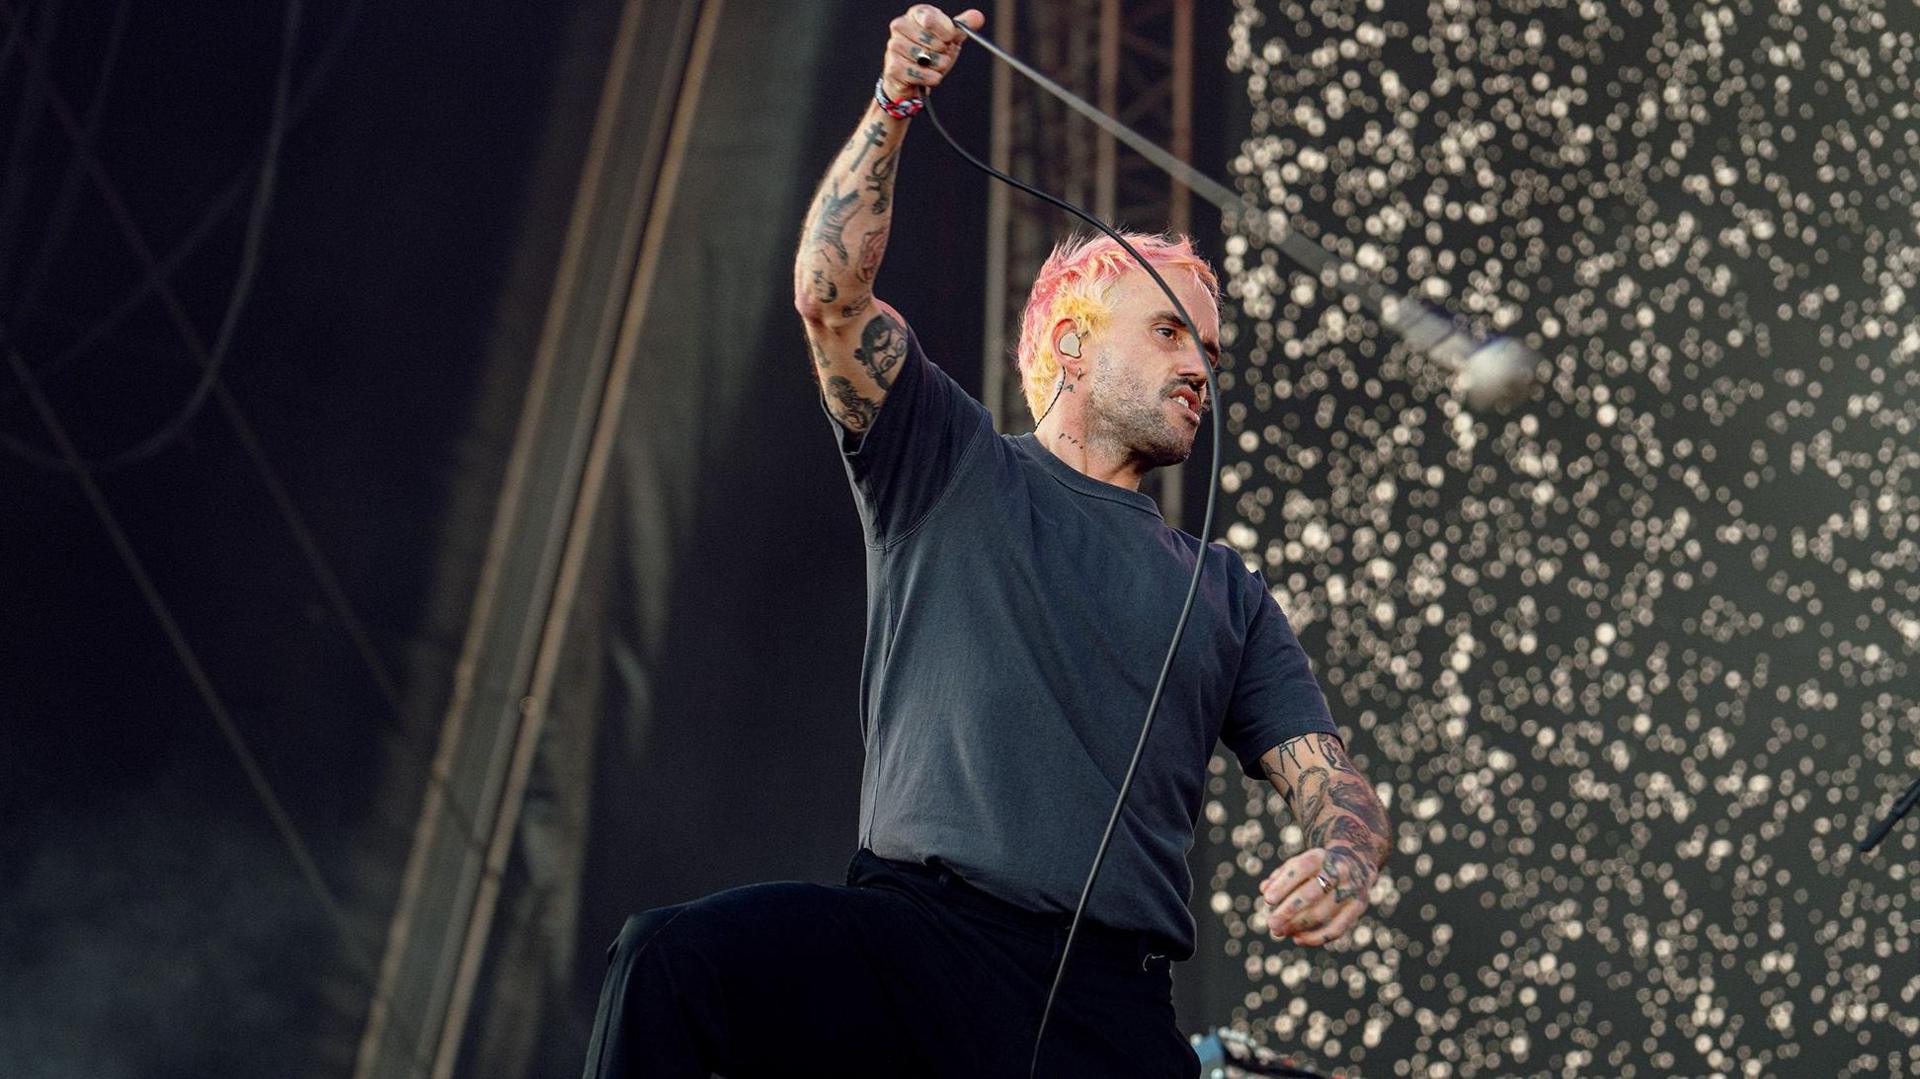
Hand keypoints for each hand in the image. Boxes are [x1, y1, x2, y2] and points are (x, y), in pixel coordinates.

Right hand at [881, 5, 984, 103]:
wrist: (914, 79)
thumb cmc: (931, 54)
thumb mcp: (949, 39)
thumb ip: (962, 27)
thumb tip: (977, 17)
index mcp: (915, 14)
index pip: (931, 18)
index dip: (945, 32)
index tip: (949, 38)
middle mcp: (900, 26)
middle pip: (931, 40)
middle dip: (942, 52)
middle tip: (939, 54)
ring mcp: (894, 47)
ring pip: (926, 58)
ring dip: (937, 66)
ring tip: (934, 66)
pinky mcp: (893, 67)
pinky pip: (919, 73)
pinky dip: (930, 78)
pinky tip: (929, 76)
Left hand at [1259, 846, 1373, 946]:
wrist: (1356, 863)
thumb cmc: (1317, 867)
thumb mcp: (1299, 863)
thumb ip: (1280, 875)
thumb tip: (1264, 889)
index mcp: (1320, 856)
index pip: (1300, 868)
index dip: (1283, 884)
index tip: (1267, 899)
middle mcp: (1338, 871)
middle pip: (1311, 894)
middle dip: (1289, 911)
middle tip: (1271, 924)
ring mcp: (1350, 890)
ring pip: (1322, 914)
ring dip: (1298, 926)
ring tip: (1279, 932)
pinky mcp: (1358, 907)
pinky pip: (1337, 929)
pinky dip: (1315, 938)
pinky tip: (1298, 939)